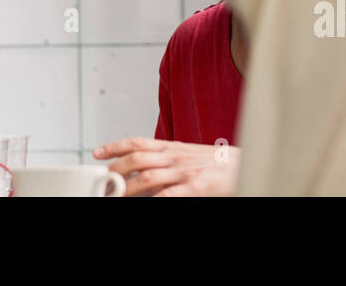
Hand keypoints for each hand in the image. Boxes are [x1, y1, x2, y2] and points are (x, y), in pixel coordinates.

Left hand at [93, 137, 239, 196]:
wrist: (248, 167)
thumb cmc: (219, 165)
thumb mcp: (191, 156)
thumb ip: (168, 162)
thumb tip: (144, 173)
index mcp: (173, 147)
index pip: (137, 142)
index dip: (114, 146)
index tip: (97, 152)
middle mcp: (176, 157)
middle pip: (136, 159)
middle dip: (115, 170)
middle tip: (103, 181)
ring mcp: (184, 172)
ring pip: (146, 178)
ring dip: (126, 188)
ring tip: (115, 195)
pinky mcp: (195, 188)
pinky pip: (166, 196)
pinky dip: (152, 201)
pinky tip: (144, 203)